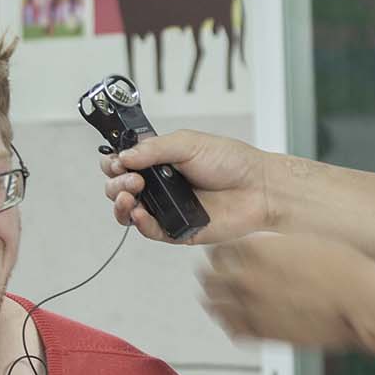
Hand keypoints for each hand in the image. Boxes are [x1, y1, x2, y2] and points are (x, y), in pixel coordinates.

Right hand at [99, 129, 273, 244]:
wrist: (260, 188)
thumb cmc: (233, 162)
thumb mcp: (189, 143)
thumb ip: (154, 148)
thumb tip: (124, 155)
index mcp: (161, 161)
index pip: (124, 163)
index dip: (114, 163)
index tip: (117, 161)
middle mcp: (161, 185)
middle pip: (121, 188)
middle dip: (116, 183)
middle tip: (131, 178)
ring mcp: (168, 208)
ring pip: (130, 212)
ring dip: (121, 204)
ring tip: (129, 196)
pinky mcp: (177, 230)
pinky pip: (150, 231)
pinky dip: (140, 224)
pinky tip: (140, 213)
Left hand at [197, 234, 374, 348]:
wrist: (360, 302)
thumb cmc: (343, 270)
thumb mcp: (304, 240)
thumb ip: (273, 245)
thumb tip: (262, 247)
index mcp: (256, 251)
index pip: (219, 250)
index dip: (222, 252)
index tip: (225, 254)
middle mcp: (248, 279)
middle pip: (208, 277)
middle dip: (212, 274)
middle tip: (215, 274)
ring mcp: (253, 309)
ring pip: (213, 304)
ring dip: (215, 298)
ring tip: (219, 297)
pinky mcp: (264, 334)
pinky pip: (233, 330)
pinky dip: (231, 324)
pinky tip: (235, 319)